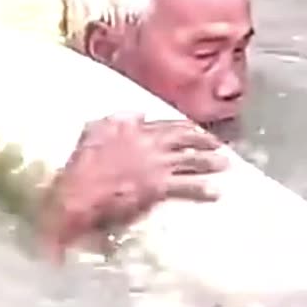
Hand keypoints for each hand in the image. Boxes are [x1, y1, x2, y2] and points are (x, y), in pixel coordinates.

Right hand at [38, 114, 226, 261]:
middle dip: (204, 141)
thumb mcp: (96, 129)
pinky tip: (215, 191)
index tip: (196, 129)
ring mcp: (157, 164)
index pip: (167, 123)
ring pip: (191, 160)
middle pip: (185, 138)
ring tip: (225, 164)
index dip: (185, 127)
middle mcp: (151, 142)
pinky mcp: (158, 186)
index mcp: (135, 126)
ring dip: (210, 162)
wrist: (80, 190)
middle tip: (219, 145)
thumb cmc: (82, 162)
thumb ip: (119, 120)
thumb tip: (139, 114)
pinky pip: (186, 187)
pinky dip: (202, 189)